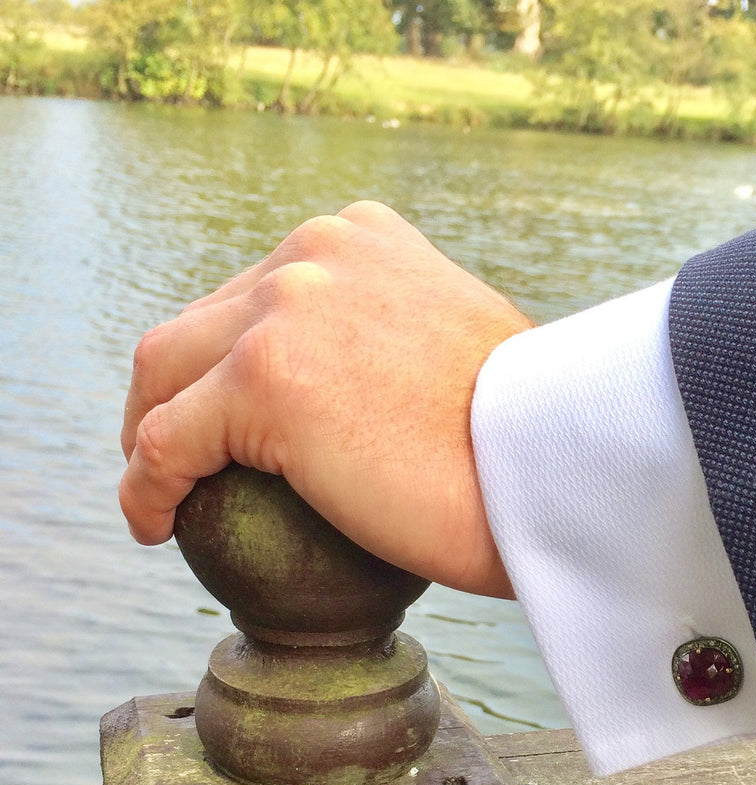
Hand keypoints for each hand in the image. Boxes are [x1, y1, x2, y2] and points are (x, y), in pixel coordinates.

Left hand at [119, 201, 531, 597]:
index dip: (220, 358)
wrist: (560, 468)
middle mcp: (316, 252)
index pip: (257, 292)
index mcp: (362, 239)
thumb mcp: (457, 351)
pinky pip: (167, 443)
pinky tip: (153, 525)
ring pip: (164, 372)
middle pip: (198, 325)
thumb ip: (397, 341)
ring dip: (145, 435)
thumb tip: (368, 393)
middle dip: (172, 391)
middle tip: (177, 456)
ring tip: (157, 493)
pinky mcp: (266, 380)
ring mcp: (287, 308)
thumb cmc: (525, 440)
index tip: (219, 412)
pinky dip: (147, 487)